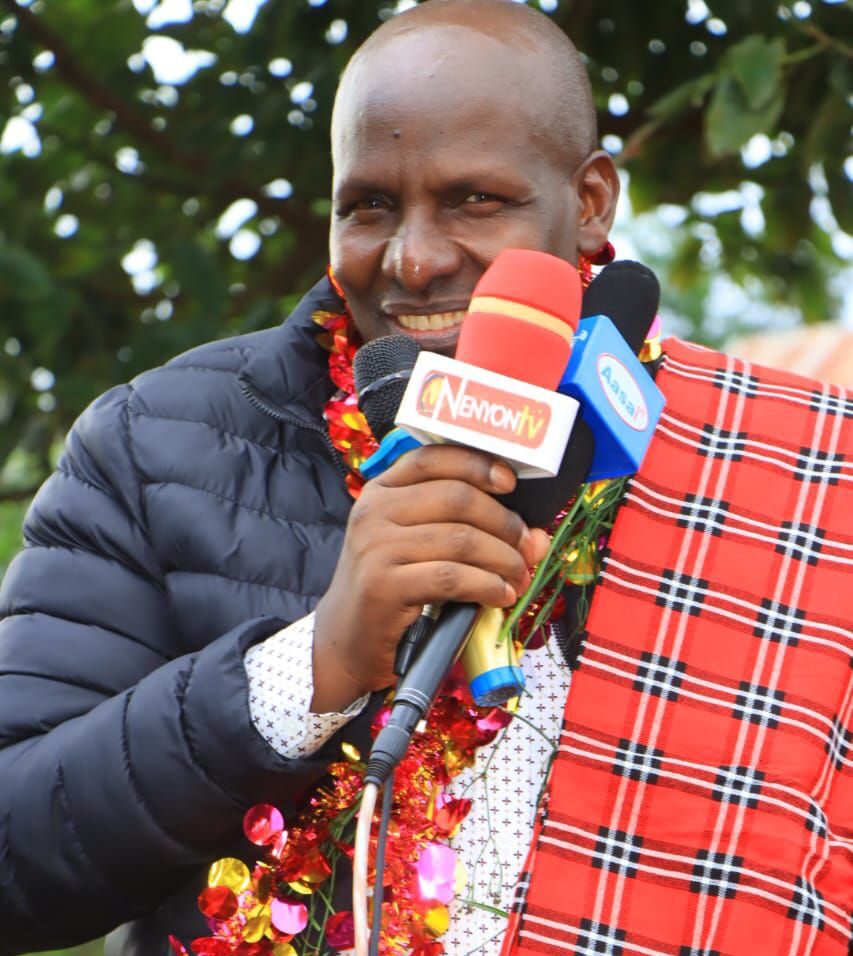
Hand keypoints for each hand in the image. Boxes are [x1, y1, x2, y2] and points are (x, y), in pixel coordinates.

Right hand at [312, 446, 549, 710]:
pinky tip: (501, 594)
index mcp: (382, 491)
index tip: (510, 482)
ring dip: (502, 558)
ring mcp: (376, 548)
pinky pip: (451, 577)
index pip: (433, 459)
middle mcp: (374, 512)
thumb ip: (473, 531)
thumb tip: (537, 538)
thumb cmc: (392, 586)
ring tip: (519, 575)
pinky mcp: (383, 586)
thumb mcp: (422, 547)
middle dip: (503, 522)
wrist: (346, 638)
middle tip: (526, 546)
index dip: (477, 464)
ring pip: (460, 539)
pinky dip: (487, 585)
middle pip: (457, 497)